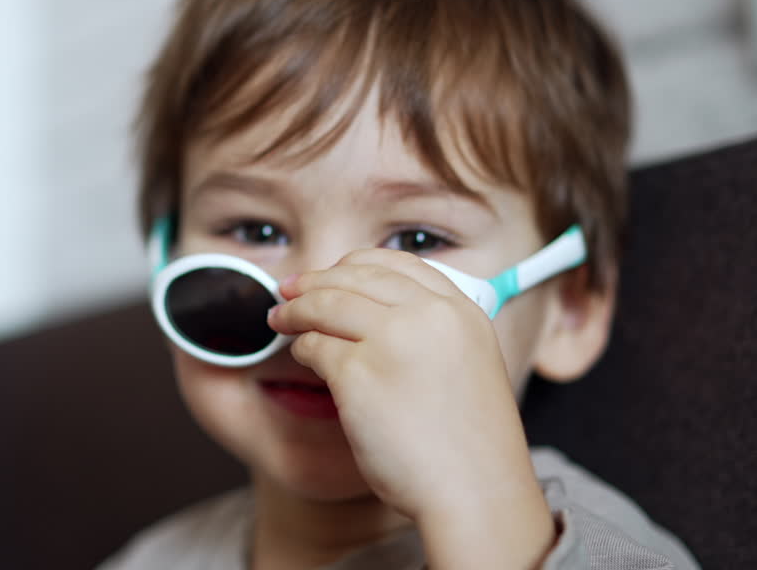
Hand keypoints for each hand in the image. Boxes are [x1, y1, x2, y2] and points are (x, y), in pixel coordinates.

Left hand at [267, 248, 554, 567]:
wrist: (476, 493)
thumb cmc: (471, 448)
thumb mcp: (470, 366)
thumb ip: (434, 334)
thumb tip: (379, 315)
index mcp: (461, 312)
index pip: (399, 264)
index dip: (357, 264)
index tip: (333, 272)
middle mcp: (429, 315)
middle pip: (357, 276)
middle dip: (316, 280)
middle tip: (291, 288)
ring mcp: (393, 340)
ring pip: (327, 303)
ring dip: (296, 308)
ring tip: (280, 317)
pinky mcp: (358, 372)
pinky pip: (315, 346)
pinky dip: (302, 347)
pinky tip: (300, 355)